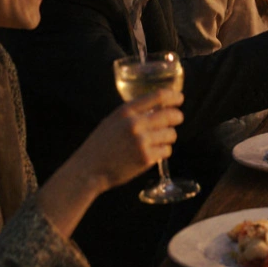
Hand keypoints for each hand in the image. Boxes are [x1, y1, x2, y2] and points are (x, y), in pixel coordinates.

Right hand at [70, 88, 184, 192]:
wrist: (88, 170)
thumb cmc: (99, 146)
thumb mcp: (111, 121)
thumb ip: (131, 114)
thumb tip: (156, 107)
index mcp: (126, 112)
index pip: (158, 96)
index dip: (173, 96)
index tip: (179, 98)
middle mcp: (135, 124)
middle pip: (171, 115)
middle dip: (177, 117)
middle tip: (178, 118)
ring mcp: (142, 142)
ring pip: (171, 134)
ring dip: (168, 136)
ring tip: (159, 140)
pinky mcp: (146, 158)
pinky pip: (166, 151)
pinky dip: (162, 151)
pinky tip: (153, 153)